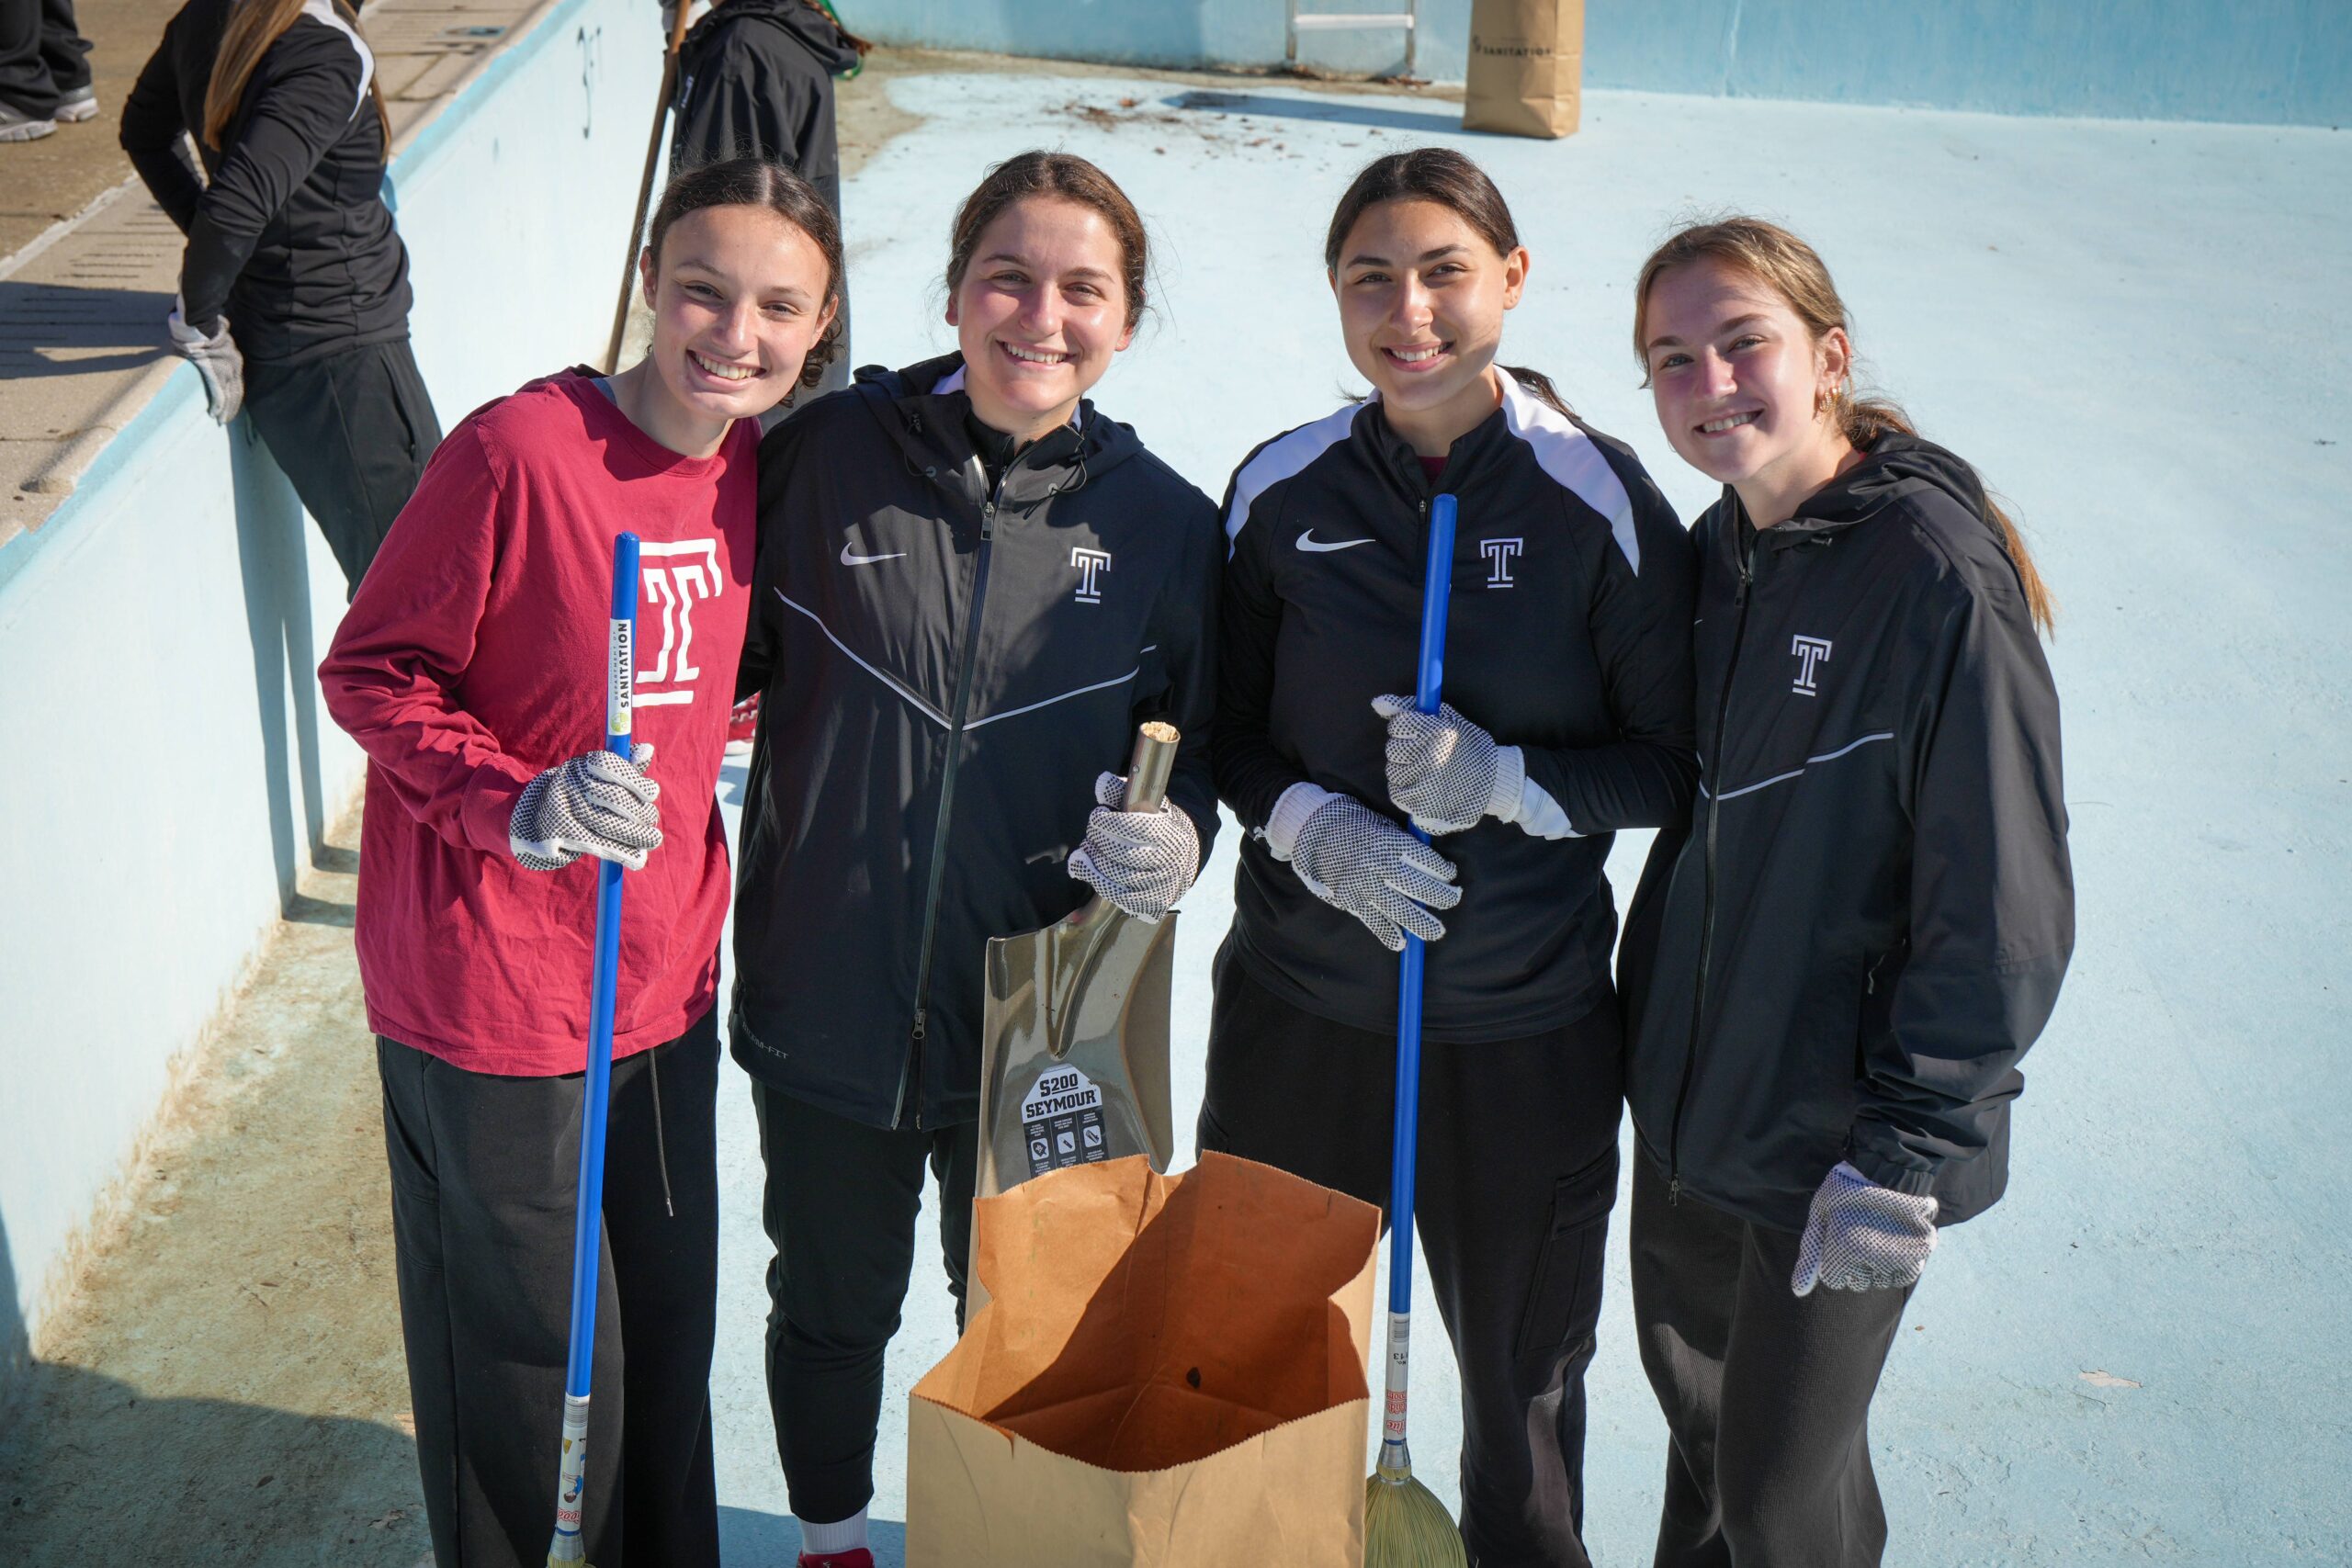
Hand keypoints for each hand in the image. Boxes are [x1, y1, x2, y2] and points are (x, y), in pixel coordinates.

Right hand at [167, 297, 243, 423]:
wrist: (198, 324)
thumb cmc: (201, 327)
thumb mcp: (215, 338)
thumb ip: (215, 345)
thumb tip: (209, 339)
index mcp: (234, 359)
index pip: (237, 383)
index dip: (234, 396)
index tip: (231, 406)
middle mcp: (233, 367)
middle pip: (236, 392)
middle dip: (232, 408)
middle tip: (226, 420)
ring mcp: (225, 371)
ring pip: (229, 396)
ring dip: (225, 411)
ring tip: (220, 421)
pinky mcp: (214, 373)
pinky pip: (218, 394)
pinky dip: (217, 405)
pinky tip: (214, 414)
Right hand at [509, 743, 661, 870]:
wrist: (537, 818)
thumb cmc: (580, 794)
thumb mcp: (597, 775)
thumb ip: (624, 765)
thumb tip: (648, 749)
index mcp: (582, 766)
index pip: (611, 767)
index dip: (635, 781)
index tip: (652, 793)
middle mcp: (572, 785)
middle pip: (613, 798)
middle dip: (640, 811)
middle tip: (652, 820)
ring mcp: (564, 811)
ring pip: (607, 824)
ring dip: (636, 835)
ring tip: (652, 839)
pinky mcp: (561, 836)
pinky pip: (597, 845)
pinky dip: (621, 852)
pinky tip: (637, 858)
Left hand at [1068, 771, 1200, 922]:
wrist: (1183, 860)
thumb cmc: (1159, 827)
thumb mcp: (1148, 805)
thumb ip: (1123, 792)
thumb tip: (1102, 783)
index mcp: (1168, 834)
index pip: (1133, 827)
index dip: (1108, 821)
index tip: (1099, 814)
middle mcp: (1167, 862)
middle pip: (1120, 852)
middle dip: (1097, 839)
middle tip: (1093, 832)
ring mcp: (1158, 886)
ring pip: (1113, 874)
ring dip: (1091, 860)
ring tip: (1087, 849)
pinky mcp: (1149, 904)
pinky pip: (1114, 895)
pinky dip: (1095, 879)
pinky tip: (1086, 867)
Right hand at [1283, 791, 1460, 951]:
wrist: (1313, 830)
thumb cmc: (1353, 826)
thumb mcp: (1382, 825)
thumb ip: (1403, 844)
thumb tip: (1430, 866)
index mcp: (1392, 842)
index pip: (1429, 862)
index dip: (1445, 871)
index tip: (1450, 875)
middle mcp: (1381, 865)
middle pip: (1422, 888)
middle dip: (1443, 897)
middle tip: (1453, 899)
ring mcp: (1365, 885)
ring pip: (1402, 910)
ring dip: (1423, 924)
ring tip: (1436, 932)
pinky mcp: (1350, 899)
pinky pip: (1374, 921)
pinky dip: (1388, 934)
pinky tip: (1400, 942)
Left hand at [1371, 695, 1521, 834]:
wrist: (1493, 782)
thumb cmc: (1467, 746)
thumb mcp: (1447, 718)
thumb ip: (1411, 707)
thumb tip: (1377, 703)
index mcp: (1438, 732)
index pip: (1398, 724)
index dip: (1404, 728)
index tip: (1416, 733)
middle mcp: (1431, 757)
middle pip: (1393, 748)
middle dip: (1404, 749)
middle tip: (1424, 753)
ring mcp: (1426, 783)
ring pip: (1392, 771)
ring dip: (1403, 769)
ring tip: (1425, 770)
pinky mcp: (1423, 804)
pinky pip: (1396, 792)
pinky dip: (1405, 788)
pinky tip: (1422, 784)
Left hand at [1791, 1161, 1938, 1296]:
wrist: (1888, 1168)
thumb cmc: (1846, 1191)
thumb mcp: (1819, 1216)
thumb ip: (1810, 1255)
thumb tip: (1798, 1292)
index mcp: (1843, 1248)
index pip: (1833, 1280)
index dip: (1833, 1260)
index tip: (1838, 1241)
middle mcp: (1871, 1256)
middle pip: (1858, 1283)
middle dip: (1855, 1266)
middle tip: (1859, 1237)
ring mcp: (1897, 1255)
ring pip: (1882, 1281)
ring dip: (1878, 1266)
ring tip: (1876, 1237)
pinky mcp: (1920, 1252)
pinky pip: (1905, 1276)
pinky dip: (1898, 1265)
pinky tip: (1892, 1245)